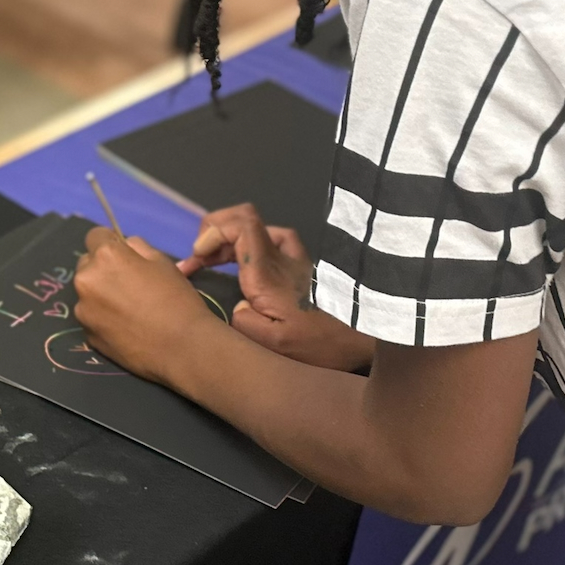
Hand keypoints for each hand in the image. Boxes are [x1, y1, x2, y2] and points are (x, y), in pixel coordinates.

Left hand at [73, 227, 224, 385]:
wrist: (181, 347)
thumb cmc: (176, 299)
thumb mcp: (162, 261)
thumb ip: (137, 247)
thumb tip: (124, 245)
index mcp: (105, 256)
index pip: (95, 236)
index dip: (110, 243)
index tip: (123, 255)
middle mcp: (86, 280)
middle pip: (87, 265)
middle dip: (102, 269)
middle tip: (128, 284)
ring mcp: (83, 309)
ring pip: (88, 293)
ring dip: (101, 294)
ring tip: (128, 309)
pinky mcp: (86, 334)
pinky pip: (91, 316)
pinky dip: (102, 317)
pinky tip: (125, 327)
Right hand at [179, 204, 377, 370]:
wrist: (366, 337)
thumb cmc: (323, 344)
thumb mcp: (277, 345)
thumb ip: (246, 324)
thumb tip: (237, 306)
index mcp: (269, 272)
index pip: (242, 224)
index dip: (214, 231)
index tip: (198, 258)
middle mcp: (281, 256)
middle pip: (243, 218)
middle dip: (212, 233)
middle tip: (197, 261)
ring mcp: (294, 257)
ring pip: (254, 228)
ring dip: (226, 240)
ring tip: (209, 263)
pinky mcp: (302, 265)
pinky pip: (269, 239)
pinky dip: (246, 245)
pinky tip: (240, 265)